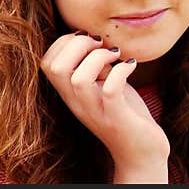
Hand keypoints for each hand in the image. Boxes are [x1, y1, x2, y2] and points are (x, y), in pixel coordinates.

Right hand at [40, 31, 169, 182]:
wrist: (141, 151)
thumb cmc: (125, 112)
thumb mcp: (103, 84)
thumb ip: (94, 65)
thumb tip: (94, 38)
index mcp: (71, 94)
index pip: (46, 63)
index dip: (64, 42)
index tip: (90, 41)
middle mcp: (77, 103)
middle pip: (55, 67)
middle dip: (78, 44)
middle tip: (102, 45)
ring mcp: (96, 111)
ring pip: (79, 79)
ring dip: (99, 57)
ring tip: (116, 55)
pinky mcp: (117, 118)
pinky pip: (111, 90)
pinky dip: (121, 71)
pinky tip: (131, 65)